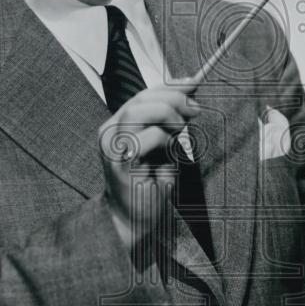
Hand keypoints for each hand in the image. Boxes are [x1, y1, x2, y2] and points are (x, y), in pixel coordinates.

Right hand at [98, 80, 198, 252]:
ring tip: (181, 132)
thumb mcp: (162, 148)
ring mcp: (112, 147)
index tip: (193, 84)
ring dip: (168, 116)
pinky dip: (164, 141)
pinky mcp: (119, 163)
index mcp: (117, 125)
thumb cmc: (149, 186)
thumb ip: (169, 124)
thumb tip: (190, 98)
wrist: (133, 221)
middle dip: (173, 98)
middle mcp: (109, 132)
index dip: (169, 87)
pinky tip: (169, 153)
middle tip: (195, 110)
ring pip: (138, 111)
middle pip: (140, 99)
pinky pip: (145, 139)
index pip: (142, 95)